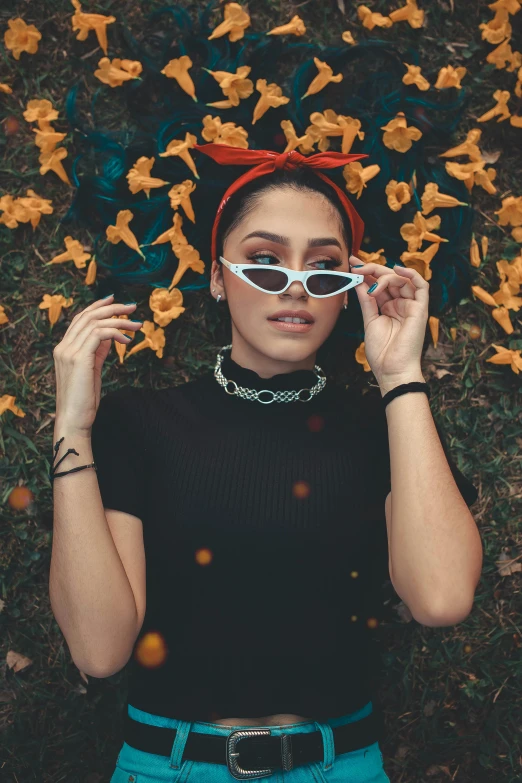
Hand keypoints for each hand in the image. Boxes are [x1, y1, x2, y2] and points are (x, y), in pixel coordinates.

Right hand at [52, 294, 142, 435]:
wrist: (74, 419)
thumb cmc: (83, 399)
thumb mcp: (92, 370)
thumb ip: (98, 352)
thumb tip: (110, 336)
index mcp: (64, 348)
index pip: (80, 319)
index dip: (97, 307)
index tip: (114, 301)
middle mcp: (63, 347)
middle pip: (87, 316)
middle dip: (112, 308)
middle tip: (131, 307)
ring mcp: (69, 351)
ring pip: (95, 323)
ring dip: (119, 321)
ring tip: (136, 324)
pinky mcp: (79, 358)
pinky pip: (99, 334)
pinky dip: (115, 333)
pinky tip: (127, 340)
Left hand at [349, 255, 428, 387]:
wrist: (392, 370)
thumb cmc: (381, 352)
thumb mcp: (369, 320)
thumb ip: (366, 300)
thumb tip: (359, 280)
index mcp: (388, 307)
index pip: (379, 284)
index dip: (367, 272)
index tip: (352, 263)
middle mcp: (400, 304)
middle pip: (389, 279)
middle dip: (372, 269)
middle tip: (357, 267)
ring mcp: (411, 306)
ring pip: (402, 280)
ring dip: (385, 275)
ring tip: (370, 279)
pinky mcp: (421, 309)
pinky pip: (422, 286)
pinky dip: (411, 275)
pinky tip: (397, 270)